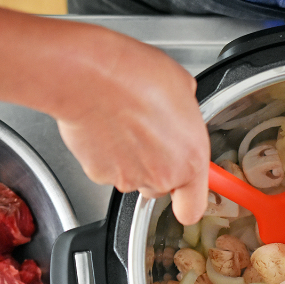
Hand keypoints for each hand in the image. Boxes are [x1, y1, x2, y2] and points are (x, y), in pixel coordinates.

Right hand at [55, 29, 209, 224]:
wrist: (90, 76)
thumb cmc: (137, 77)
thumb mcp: (184, 89)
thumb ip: (187, 117)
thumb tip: (180, 115)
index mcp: (191, 160)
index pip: (193, 207)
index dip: (189, 200)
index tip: (187, 191)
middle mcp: (162, 176)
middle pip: (162, 188)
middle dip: (157, 168)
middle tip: (150, 136)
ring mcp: (129, 178)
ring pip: (134, 178)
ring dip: (132, 159)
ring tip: (127, 125)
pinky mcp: (99, 174)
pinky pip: (107, 169)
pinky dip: (107, 154)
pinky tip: (108, 129)